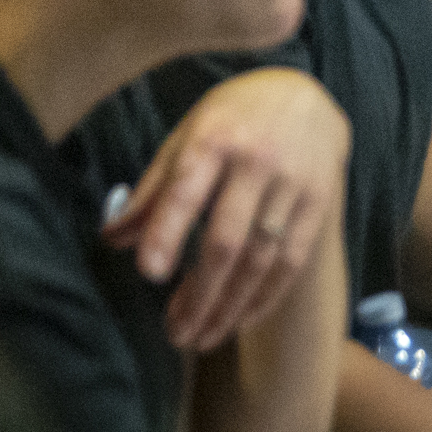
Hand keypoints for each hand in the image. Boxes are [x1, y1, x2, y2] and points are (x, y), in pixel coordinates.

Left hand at [103, 68, 349, 351]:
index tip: (149, 273)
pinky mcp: (320, 200)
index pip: (186, 190)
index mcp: (215, 138)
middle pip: (226, 239)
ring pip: (260, 258)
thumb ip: (153, 188)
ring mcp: (293, 182)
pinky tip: (239, 319)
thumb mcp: (186, 136)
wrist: (305, 94)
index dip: (167, 231)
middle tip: (175, 334)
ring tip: (200, 337)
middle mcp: (257, 160)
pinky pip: (292, 260)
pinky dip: (265, 296)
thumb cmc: (232, 119)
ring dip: (229, 306)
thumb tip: (112, 238)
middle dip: (198, 293)